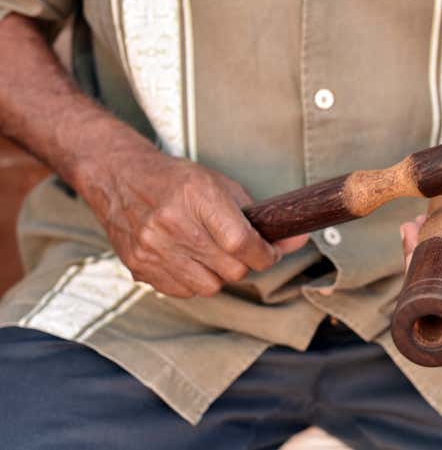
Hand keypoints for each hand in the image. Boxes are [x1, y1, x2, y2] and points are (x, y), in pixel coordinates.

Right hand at [84, 147, 307, 297]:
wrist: (118, 176)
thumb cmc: (175, 179)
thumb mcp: (219, 184)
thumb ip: (257, 216)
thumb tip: (296, 241)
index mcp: (197, 196)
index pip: (242, 243)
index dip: (266, 254)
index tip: (271, 252)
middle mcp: (173, 224)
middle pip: (231, 269)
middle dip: (245, 263)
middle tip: (241, 250)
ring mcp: (153, 248)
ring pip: (210, 286)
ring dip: (219, 274)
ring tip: (212, 253)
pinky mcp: (139, 266)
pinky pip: (183, 291)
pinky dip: (194, 280)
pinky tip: (189, 258)